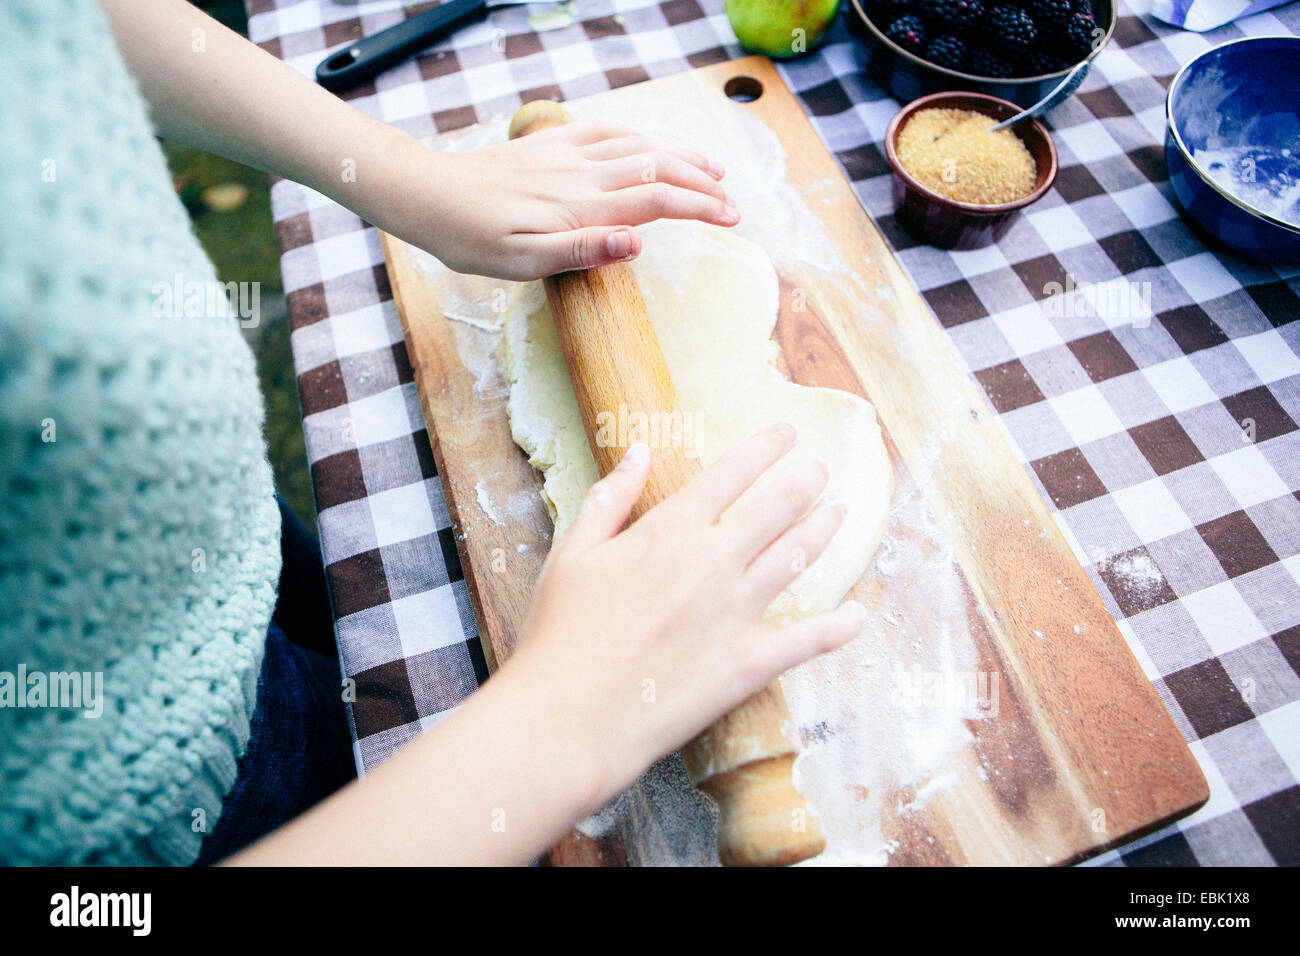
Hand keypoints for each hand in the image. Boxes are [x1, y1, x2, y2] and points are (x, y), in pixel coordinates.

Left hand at [396, 121, 738, 279]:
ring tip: (712, 168)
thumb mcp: (525, 262)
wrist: (429, 196)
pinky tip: (651, 143)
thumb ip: (584, 250)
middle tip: (733, 203)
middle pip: (659, 170)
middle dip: (702, 184)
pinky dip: (640, 135)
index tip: (731, 219)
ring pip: (640, 145)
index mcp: (581, 206)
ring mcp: (568, 155)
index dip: (700, 208)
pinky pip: (606, 131)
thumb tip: (638, 242)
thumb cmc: (473, 239)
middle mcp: (582, 174)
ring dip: (681, 156)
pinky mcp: (551, 146)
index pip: (657, 202)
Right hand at [507, 423, 867, 808]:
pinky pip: (810, 639)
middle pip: (777, 507)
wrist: (568, 716)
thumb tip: (639, 451)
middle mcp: (713, 562)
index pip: (731, 473)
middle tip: (820, 470)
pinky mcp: (750, 663)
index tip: (787, 432)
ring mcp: (737, 612)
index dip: (765, 448)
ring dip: (824, 530)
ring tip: (839, 512)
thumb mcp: (572, 553)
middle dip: (806, 481)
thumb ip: (610, 498)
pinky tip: (858, 614)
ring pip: (798, 557)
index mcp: (670, 530)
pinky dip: (840, 626)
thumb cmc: (561, 634)